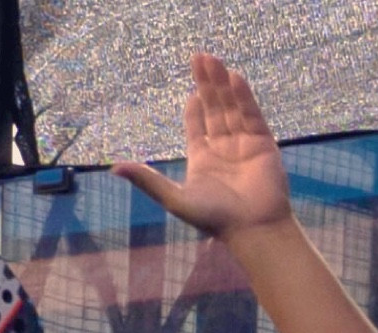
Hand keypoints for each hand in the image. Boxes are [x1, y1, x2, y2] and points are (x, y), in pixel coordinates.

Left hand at [113, 53, 289, 241]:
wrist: (252, 230)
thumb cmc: (215, 219)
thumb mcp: (174, 198)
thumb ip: (147, 181)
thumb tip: (114, 168)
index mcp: (202, 159)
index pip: (196, 124)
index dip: (193, 105)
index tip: (190, 88)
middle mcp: (223, 148)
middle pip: (213, 108)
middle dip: (206, 84)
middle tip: (199, 57)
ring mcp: (244, 144)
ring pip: (231, 107)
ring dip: (222, 84)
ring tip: (213, 60)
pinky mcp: (263, 143)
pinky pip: (251, 114)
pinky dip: (243, 97)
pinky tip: (234, 78)